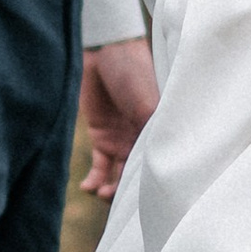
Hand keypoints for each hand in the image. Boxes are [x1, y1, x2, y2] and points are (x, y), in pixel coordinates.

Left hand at [78, 34, 157, 196]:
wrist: (101, 51)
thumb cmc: (132, 72)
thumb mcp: (149, 103)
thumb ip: (154, 133)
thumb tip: (161, 168)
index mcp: (162, 132)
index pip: (160, 165)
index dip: (153, 185)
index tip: (144, 201)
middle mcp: (145, 139)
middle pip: (139, 176)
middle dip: (128, 192)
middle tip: (114, 198)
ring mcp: (123, 139)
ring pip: (119, 176)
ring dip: (110, 189)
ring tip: (101, 192)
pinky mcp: (102, 137)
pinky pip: (100, 166)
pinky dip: (94, 180)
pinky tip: (88, 187)